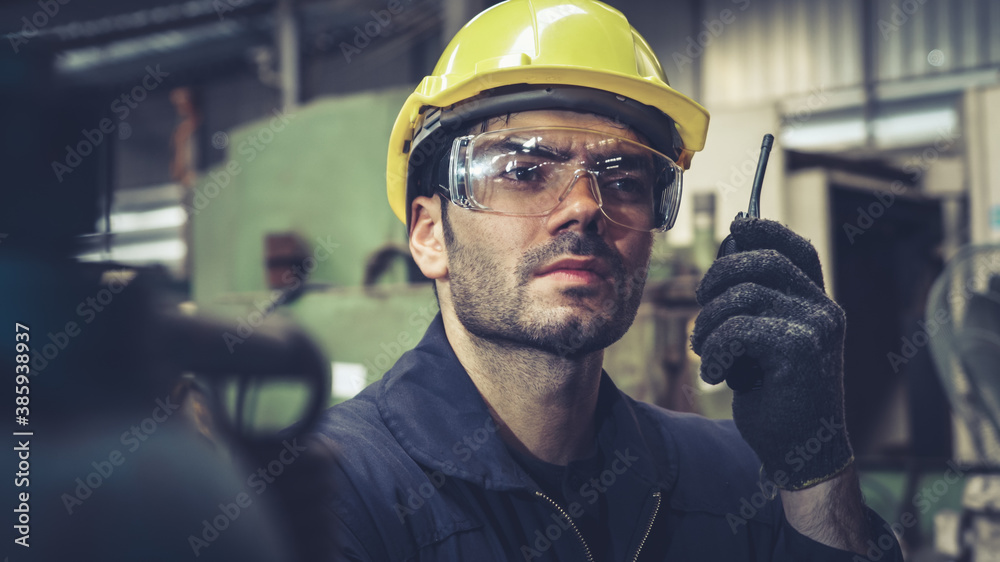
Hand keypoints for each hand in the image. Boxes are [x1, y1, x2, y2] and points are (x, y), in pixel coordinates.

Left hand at [690, 218, 852, 489]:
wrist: (801, 451)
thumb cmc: (776, 396)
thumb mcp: (764, 343)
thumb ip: (756, 303)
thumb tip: (732, 244)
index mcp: (818, 304)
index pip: (797, 248)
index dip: (765, 230)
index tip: (736, 228)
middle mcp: (824, 310)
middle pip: (762, 262)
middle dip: (718, 278)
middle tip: (701, 306)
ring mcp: (815, 327)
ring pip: (742, 295)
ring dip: (708, 323)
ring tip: (703, 351)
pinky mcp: (799, 349)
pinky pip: (737, 330)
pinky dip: (713, 352)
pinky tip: (714, 376)